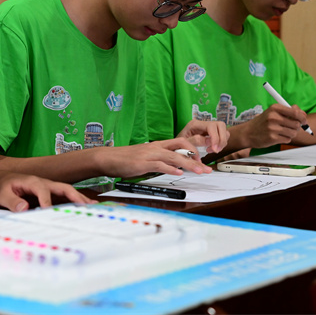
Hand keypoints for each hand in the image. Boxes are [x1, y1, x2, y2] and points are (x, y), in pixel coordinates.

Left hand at [0, 171, 96, 211]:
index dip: (46, 200)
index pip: (42, 190)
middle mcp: (44, 183)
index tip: (48, 211)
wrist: (2, 181)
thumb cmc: (2, 187)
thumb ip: (11, 201)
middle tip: (84, 206)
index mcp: (32, 181)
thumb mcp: (2, 194)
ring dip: (80, 199)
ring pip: (68, 192)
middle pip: (63, 188)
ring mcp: (50, 189)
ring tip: (93, 207)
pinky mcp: (52, 195)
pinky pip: (66, 198)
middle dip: (74, 196)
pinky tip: (88, 208)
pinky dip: (78, 202)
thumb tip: (23, 208)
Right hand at [92, 137, 212, 178]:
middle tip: (207, 168)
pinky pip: (160, 165)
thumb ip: (161, 160)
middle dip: (197, 156)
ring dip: (189, 164)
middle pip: (182, 147)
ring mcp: (150, 154)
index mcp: (158, 145)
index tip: (203, 161)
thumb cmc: (126, 159)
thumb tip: (174, 167)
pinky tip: (179, 173)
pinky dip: (171, 169)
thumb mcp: (147, 157)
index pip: (181, 142)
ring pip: (174, 156)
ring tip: (200, 171)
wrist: (108, 158)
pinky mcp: (143, 163)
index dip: (195, 150)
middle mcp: (156, 147)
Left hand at [177, 120, 228, 153]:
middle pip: (221, 125)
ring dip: (222, 142)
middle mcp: (203, 124)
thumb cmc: (178, 145)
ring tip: (213, 150)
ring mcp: (208, 128)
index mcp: (195, 124)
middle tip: (216, 150)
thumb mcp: (184, 143)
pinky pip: (222, 135)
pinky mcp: (212, 133)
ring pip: (224, 130)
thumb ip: (195, 141)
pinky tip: (213, 148)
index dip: (215, 138)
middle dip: (221, 139)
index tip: (215, 149)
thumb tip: (209, 141)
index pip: (211, 126)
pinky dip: (221, 143)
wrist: (176, 147)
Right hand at [240, 104, 306, 147]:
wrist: (247, 133)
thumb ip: (288, 111)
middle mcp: (273, 117)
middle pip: (296, 124)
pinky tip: (278, 137)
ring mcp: (273, 128)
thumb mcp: (272, 112)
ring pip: (293, 132)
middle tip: (290, 128)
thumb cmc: (262, 122)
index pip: (295, 112)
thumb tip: (302, 113)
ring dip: (291, 134)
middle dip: (296, 127)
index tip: (303, 121)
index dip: (302, 117)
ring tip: (283, 133)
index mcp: (274, 108)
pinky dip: (285, 139)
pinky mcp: (272, 138)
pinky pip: (287, 139)